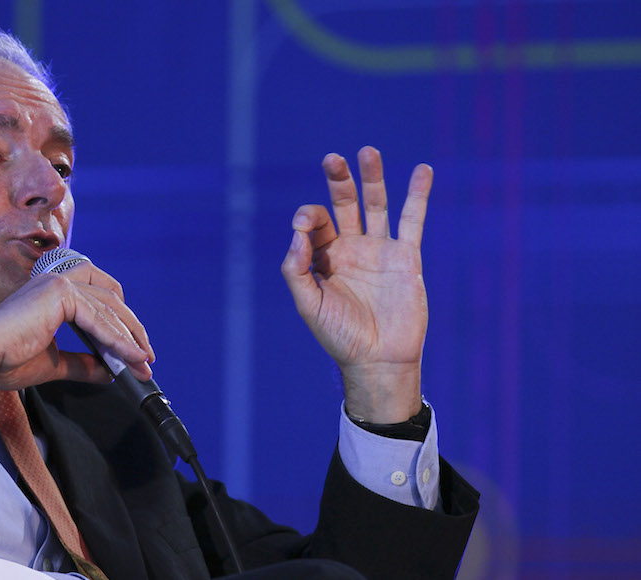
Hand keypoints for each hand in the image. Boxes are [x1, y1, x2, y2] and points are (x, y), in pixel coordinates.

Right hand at [0, 262, 153, 390]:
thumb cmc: (5, 359)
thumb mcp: (54, 363)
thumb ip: (82, 363)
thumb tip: (107, 372)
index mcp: (52, 294)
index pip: (98, 302)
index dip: (120, 327)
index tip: (134, 353)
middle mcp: (56, 282)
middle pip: (110, 301)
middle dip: (131, 331)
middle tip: (146, 358)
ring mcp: (58, 284)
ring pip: (108, 310)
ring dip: (129, 339)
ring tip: (141, 362)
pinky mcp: (60, 293)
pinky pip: (98, 319)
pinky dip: (117, 340)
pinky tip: (129, 357)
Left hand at [281, 146, 431, 422]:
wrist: (378, 360)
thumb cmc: (338, 336)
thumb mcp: (308, 304)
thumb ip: (297, 269)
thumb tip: (297, 234)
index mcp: (323, 257)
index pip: (315, 222)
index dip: (308, 217)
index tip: (304, 227)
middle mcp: (350, 248)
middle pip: (344, 203)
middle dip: (338, 180)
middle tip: (332, 158)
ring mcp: (379, 250)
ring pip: (376, 205)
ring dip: (373, 178)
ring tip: (368, 151)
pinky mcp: (406, 257)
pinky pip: (413, 220)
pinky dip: (417, 194)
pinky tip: (422, 170)